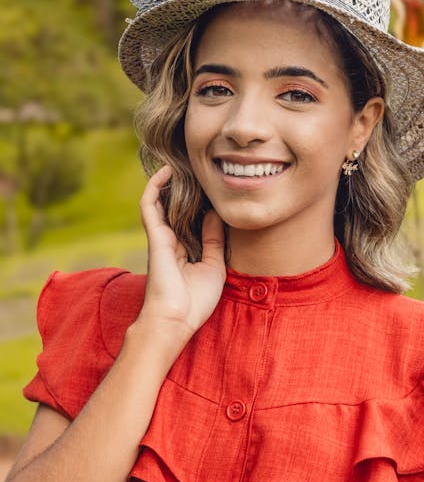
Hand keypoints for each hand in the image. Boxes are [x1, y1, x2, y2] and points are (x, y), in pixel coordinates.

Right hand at [137, 165, 225, 338]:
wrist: (175, 320)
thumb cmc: (194, 301)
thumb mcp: (214, 266)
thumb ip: (214, 239)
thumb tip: (215, 214)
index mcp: (185, 250)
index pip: (191, 219)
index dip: (200, 202)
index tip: (214, 186)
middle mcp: (171, 241)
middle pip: (176, 207)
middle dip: (185, 188)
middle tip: (198, 167)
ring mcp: (160, 238)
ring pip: (161, 201)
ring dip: (168, 182)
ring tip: (181, 162)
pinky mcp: (154, 236)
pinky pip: (150, 205)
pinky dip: (155, 187)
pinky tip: (166, 172)